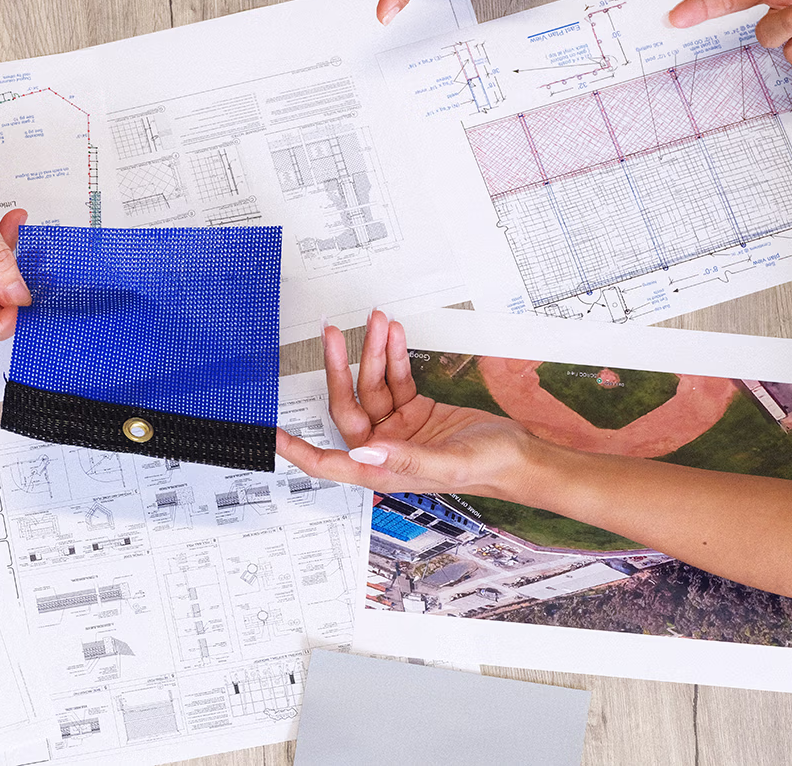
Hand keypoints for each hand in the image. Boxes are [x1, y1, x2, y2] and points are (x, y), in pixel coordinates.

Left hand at [276, 311, 535, 494]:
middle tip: (334, 335)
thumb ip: (404, 458)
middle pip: (349, 405)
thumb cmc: (489, 468)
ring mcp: (399, 428)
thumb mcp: (447, 464)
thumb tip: (363, 450)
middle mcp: (384, 449)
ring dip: (375, 353)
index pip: (329, 463)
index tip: (270, 435)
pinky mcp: (415, 410)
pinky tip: (394, 335)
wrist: (521, 454)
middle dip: (340, 368)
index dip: (297, 451)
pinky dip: (395, 355)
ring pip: (374, 384)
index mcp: (383, 470)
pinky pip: (396, 379)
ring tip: (379, 322)